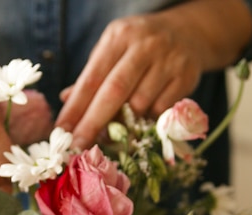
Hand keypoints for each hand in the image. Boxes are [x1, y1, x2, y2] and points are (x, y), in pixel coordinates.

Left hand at [56, 0, 251, 149]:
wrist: (189, 33)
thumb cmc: (140, 47)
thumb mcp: (113, 50)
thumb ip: (92, 76)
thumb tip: (66, 100)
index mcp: (118, 37)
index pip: (92, 78)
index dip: (76, 107)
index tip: (62, 130)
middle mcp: (143, 46)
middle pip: (114, 91)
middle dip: (93, 122)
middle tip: (79, 144)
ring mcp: (168, 60)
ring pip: (139, 105)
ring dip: (123, 124)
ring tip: (114, 131)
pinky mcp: (186, 76)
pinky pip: (160, 110)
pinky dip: (147, 120)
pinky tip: (142, 118)